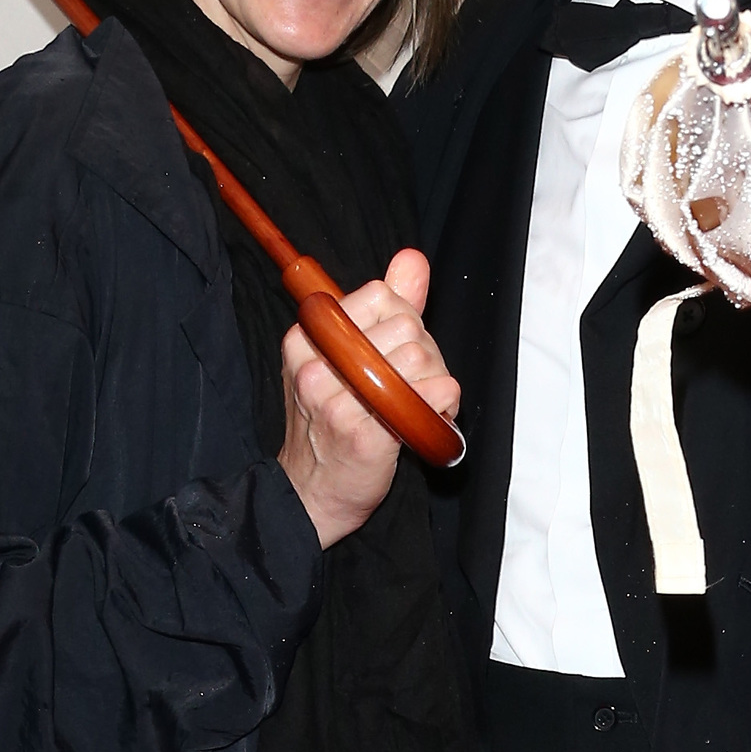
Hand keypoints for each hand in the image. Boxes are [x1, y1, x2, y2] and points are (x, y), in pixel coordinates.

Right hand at [277, 248, 459, 548]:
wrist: (314, 492)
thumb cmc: (336, 420)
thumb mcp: (350, 355)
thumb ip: (386, 304)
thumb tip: (412, 258)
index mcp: (307, 337)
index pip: (382, 296)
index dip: (405, 320)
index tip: (395, 351)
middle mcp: (316, 365)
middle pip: (408, 326)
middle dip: (426, 355)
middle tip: (410, 385)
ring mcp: (336, 401)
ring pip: (422, 358)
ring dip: (435, 383)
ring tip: (416, 404)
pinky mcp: (364, 435)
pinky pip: (431, 397)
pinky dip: (443, 407)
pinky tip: (424, 421)